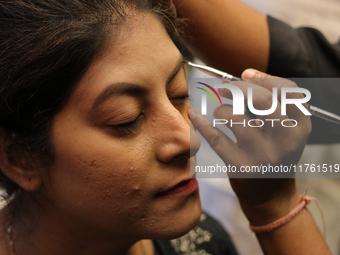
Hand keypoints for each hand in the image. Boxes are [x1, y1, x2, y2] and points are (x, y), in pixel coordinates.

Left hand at [190, 69, 310, 221]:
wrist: (270, 193)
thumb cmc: (273, 152)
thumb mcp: (284, 129)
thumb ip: (271, 103)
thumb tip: (244, 74)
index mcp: (300, 126)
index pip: (286, 90)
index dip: (262, 77)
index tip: (245, 73)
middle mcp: (286, 140)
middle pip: (261, 99)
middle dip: (237, 87)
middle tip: (224, 87)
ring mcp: (263, 155)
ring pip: (234, 116)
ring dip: (221, 109)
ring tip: (220, 113)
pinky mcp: (241, 168)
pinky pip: (216, 137)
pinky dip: (202, 123)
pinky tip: (195, 115)